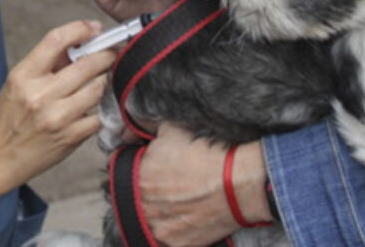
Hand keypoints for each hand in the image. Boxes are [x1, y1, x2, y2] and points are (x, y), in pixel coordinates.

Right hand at [0, 20, 115, 194]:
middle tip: (112, 52)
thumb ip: (45, 64)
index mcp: (23, 76)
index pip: (56, 40)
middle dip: (106, 54)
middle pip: (87, 63)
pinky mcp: (71, 137)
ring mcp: (57, 117)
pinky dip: (102, 109)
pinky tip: (98, 106)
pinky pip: (99, 115)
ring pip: (98, 88)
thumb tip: (77, 44)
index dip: (80, 29)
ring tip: (104, 79)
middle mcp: (40, 95)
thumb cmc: (7, 120)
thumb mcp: (17, 84)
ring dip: (106, 81)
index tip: (93, 28)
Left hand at [137, 125, 271, 246]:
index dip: (139, 170)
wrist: (240, 182)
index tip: (152, 170)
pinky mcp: (176, 243)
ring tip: (179, 201)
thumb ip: (144, 128)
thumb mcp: (171, 128)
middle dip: (148, 192)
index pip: (124, 175)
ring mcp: (159, 227)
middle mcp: (143, 204)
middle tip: (169, 186)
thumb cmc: (208, 153)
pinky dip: (173, 228)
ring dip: (158, 212)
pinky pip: (166, 237)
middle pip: (136, 199)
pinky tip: (187, 215)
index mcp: (138, 176)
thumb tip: (129, 131)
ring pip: (149, 220)